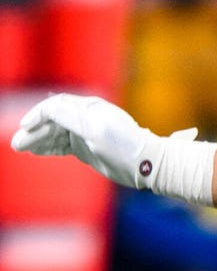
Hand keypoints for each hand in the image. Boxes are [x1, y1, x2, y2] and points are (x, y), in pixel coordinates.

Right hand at [10, 93, 184, 189]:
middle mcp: (87, 117)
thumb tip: (48, 107)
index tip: (25, 128)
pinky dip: (49, 147)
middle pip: (53, 120)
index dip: (37, 116)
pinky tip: (37, 152)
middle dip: (34, 131)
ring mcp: (86, 132)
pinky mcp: (87, 147)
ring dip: (38, 140)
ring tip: (21, 148)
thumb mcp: (95, 129)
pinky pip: (63, 144)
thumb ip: (70, 117)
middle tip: (16, 144)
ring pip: (55, 133)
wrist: (145, 164)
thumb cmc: (123, 146)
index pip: (56, 106)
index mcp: (89, 108)